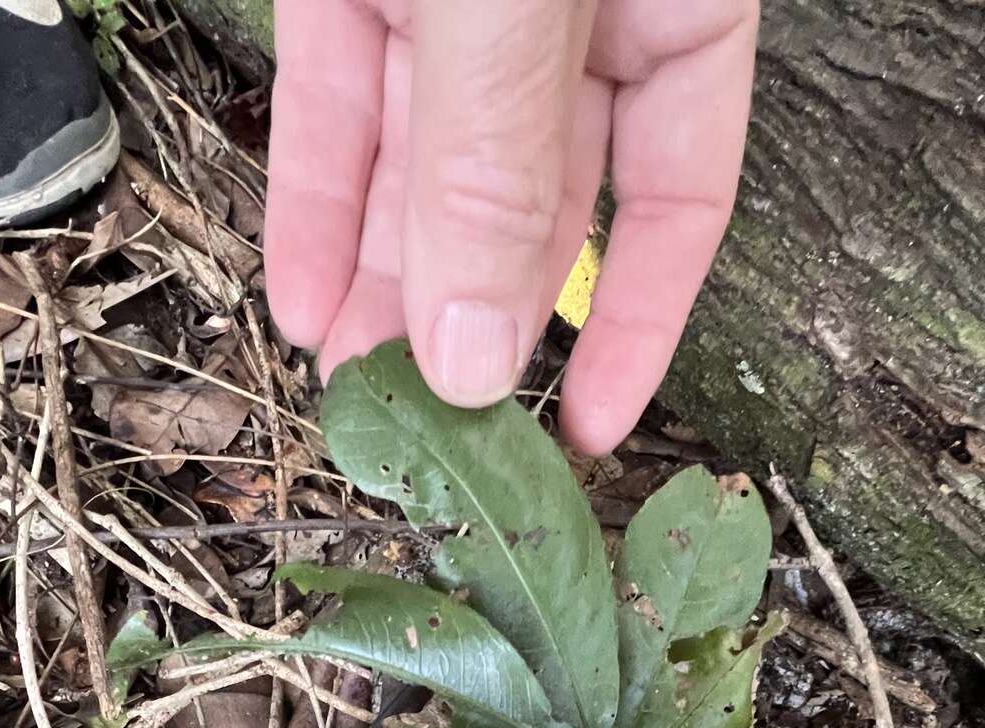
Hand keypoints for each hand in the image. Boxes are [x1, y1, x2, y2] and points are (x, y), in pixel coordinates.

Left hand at [264, 0, 757, 454]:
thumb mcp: (518, 1)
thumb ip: (501, 158)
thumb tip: (479, 349)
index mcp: (678, 3)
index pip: (681, 197)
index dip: (637, 323)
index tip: (589, 427)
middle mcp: (576, 12)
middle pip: (538, 196)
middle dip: (475, 312)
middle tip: (429, 415)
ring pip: (428, 161)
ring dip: (384, 278)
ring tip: (349, 379)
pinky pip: (337, 93)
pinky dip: (317, 193)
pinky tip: (303, 290)